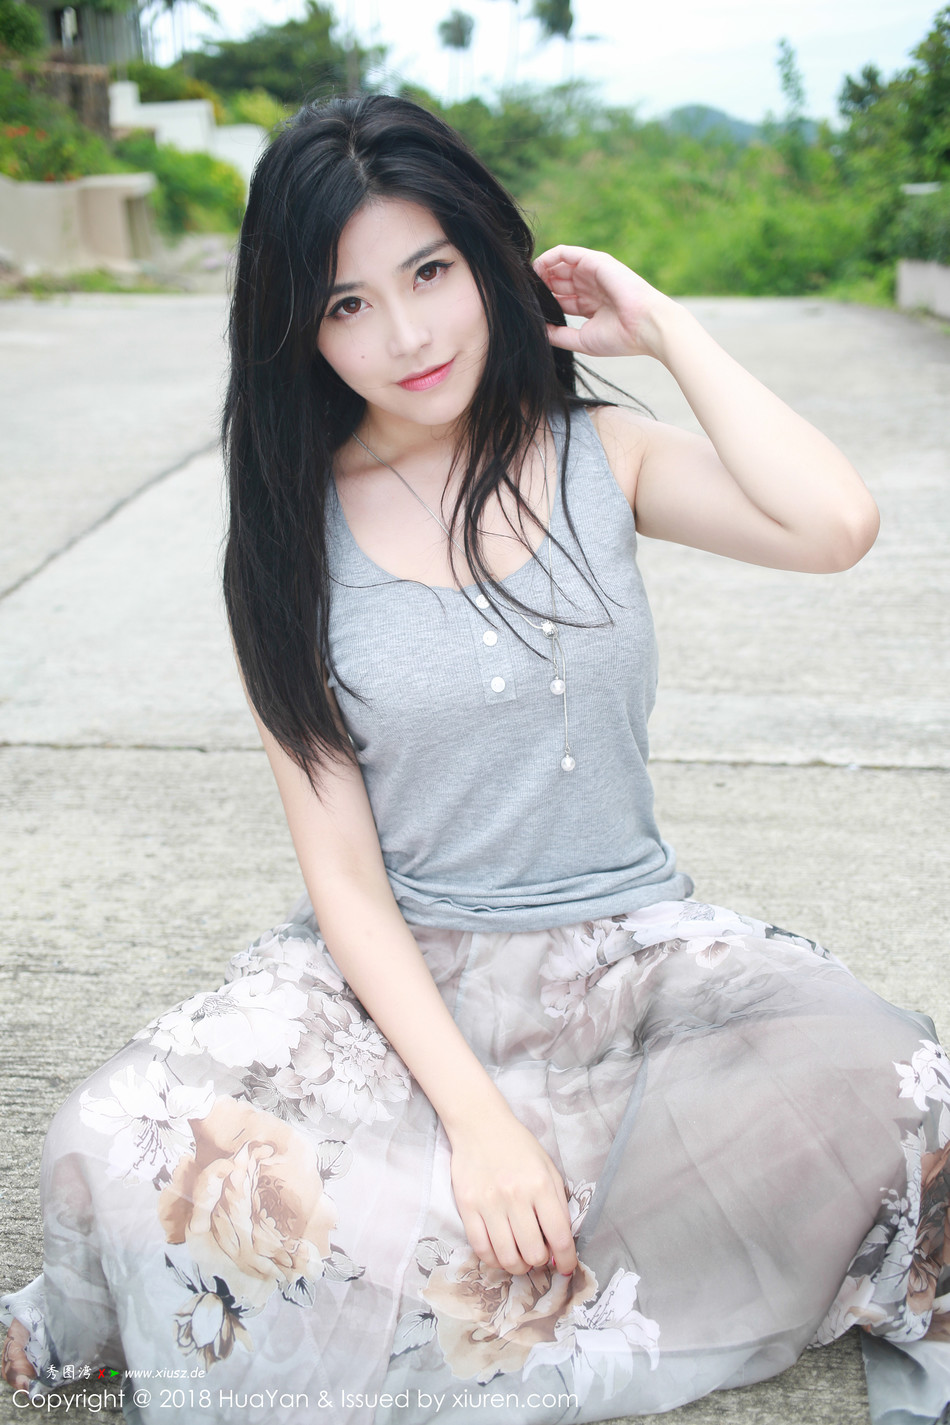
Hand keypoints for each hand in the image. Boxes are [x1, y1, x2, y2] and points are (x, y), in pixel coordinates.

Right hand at [447, 1106, 577, 1276]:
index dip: (566, 1260)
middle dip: (540, 1262)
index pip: (559, 1237)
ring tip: (520, 1258)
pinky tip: (500, 1253)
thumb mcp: (548, 1168)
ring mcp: (489, 1202)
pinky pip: (481, 1248)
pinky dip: (494, 1259)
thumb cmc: (518, 1147)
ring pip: (507, 1257)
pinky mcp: (467, 1206)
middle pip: (533, 1252)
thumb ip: (558, 1205)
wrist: (480, 1125)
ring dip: (518, 1266)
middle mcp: (515, 1195)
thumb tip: (558, 1246)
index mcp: (540, 1185)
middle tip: (539, 1256)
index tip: (566, 1267)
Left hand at [534, 244, 677, 359]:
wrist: (645, 326)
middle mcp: (591, 287)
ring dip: (541, 271)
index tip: (528, 306)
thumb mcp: (582, 340)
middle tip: (523, 293)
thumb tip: (538, 332)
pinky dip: (548, 258)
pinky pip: (565, 253)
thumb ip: (559, 335)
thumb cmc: (620, 337)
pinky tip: (535, 269)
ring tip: (526, 282)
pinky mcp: (594, 261)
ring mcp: (593, 273)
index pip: (561, 298)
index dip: (544, 301)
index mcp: (591, 306)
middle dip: (540, 285)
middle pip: (558, 281)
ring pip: (559, 266)